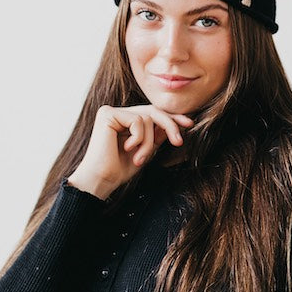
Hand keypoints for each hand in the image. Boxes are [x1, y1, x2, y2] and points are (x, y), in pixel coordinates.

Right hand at [68, 105, 193, 199]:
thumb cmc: (120, 169)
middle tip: (179, 142)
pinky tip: (127, 148)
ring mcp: (112, 112)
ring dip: (149, 142)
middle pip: (153, 111)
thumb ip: (157, 135)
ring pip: (148, 118)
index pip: (153, 113)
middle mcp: (118, 113)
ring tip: (139, 158)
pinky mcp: (107, 114)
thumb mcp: (146, 150)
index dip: (172, 118)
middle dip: (170, 125)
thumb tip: (176, 123)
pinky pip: (137, 121)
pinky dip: (139, 138)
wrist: (102, 180)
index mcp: (126, 120)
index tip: (189, 125)